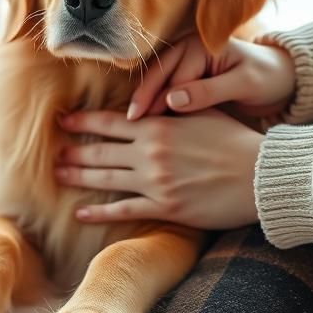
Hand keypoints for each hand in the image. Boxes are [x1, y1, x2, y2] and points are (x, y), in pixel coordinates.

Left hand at [55, 109, 263, 229]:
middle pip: (100, 151)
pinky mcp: (165, 208)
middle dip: (74, 151)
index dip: (82, 122)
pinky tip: (80, 212)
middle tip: (52, 153)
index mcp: (158, 126)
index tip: (62, 122)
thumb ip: (170, 108)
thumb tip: (150, 100)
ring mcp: (155, 182)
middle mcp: (150, 152)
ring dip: (78, 177)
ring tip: (58, 175)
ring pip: (106, 178)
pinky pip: (124, 210)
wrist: (260, 175)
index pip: (109, 122)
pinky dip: (99, 212)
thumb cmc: (235, 141)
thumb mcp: (201, 113)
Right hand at [128, 35, 295, 119]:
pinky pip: (165, 89)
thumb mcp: (244, 84)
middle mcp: (188, 48)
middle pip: (159, 76)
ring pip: (158, 82)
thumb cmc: (268, 78)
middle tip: (131, 123)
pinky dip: (156, 103)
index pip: (174, 76)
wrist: (283, 78)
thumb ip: (209, 91)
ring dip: (146, 102)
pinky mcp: (187, 75)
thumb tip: (173, 100)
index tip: (147, 122)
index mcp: (201, 45)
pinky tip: (149, 123)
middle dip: (144, 99)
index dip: (159, 100)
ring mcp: (185, 61)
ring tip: (133, 125)